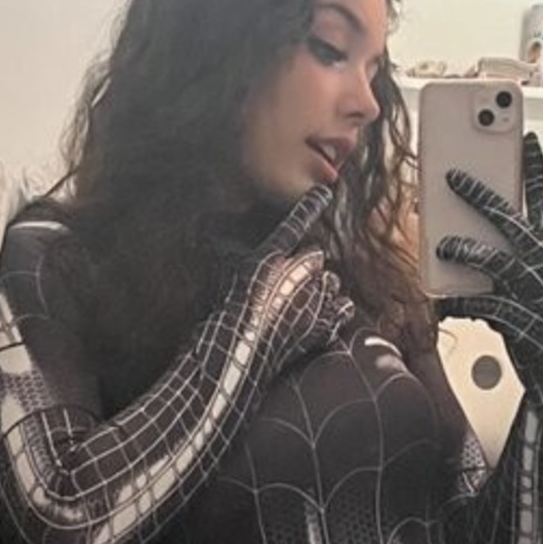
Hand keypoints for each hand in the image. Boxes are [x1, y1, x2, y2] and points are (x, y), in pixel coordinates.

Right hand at [204, 183, 355, 376]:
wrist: (236, 350)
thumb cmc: (222, 311)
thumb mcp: (215, 273)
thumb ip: (215, 246)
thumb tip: (200, 226)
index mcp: (272, 255)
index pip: (296, 222)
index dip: (310, 205)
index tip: (324, 193)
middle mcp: (298, 272)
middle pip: (315, 255)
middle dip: (305, 264)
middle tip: (287, 279)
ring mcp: (314, 299)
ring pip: (330, 281)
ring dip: (320, 286)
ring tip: (302, 299)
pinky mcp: (322, 325)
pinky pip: (342, 308)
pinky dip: (336, 309)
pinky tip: (329, 312)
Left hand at [433, 132, 542, 412]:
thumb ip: (516, 248)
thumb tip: (470, 228)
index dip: (534, 167)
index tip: (527, 138)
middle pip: (509, 220)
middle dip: (479, 195)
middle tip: (453, 176)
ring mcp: (535, 291)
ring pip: (496, 260)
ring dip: (465, 249)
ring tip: (443, 244)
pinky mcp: (523, 320)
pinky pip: (486, 304)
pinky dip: (463, 301)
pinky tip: (447, 299)